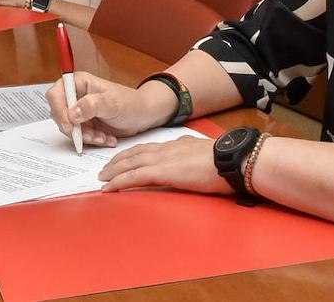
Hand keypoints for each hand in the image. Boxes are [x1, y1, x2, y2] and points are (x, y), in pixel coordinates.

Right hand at [46, 72, 174, 146]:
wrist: (142, 116)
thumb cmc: (131, 103)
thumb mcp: (113, 103)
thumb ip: (92, 105)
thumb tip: (73, 112)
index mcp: (79, 82)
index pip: (56, 94)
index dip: (59, 111)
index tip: (70, 126)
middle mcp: (75, 95)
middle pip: (59, 114)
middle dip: (76, 129)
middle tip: (93, 135)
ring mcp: (78, 111)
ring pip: (68, 128)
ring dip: (86, 136)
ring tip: (104, 136)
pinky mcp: (83, 124)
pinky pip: (78, 136)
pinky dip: (91, 140)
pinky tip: (106, 138)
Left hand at [98, 136, 229, 194]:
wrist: (230, 159)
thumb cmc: (224, 159)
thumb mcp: (202, 152)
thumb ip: (190, 154)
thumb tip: (186, 158)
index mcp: (175, 146)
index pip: (148, 148)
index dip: (132, 154)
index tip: (122, 159)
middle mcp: (165, 149)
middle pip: (134, 153)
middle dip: (118, 161)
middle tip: (105, 169)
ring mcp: (162, 159)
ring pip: (130, 163)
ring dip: (113, 170)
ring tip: (102, 178)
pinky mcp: (162, 172)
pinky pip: (134, 176)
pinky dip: (119, 181)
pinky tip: (109, 187)